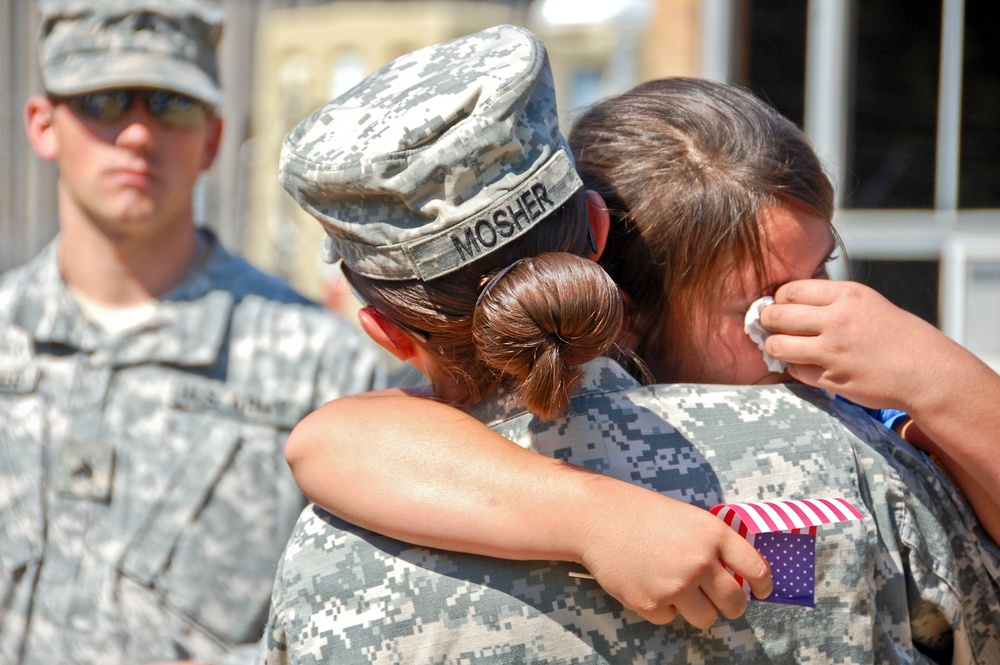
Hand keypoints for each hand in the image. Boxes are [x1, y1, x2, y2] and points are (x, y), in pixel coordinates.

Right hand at [578, 478, 771, 627]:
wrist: (597, 517)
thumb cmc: (642, 513)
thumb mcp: (687, 518)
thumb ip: (713, 545)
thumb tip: (736, 578)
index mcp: (713, 534)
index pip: (756, 569)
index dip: (764, 584)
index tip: (762, 591)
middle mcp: (699, 562)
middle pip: (735, 603)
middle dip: (731, 605)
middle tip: (720, 599)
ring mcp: (675, 586)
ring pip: (706, 619)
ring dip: (696, 609)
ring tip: (676, 587)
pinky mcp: (650, 604)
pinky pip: (670, 619)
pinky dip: (662, 606)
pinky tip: (647, 582)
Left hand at [760, 279, 954, 412]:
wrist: (927, 371)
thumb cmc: (898, 335)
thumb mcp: (868, 303)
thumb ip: (831, 300)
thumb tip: (790, 301)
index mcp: (847, 296)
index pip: (790, 290)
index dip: (779, 300)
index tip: (780, 306)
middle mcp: (837, 321)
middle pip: (776, 315)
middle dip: (767, 320)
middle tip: (769, 325)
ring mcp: (832, 352)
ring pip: (777, 346)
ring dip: (774, 346)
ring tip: (781, 346)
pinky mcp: (831, 379)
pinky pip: (795, 371)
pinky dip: (795, 368)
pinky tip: (804, 365)